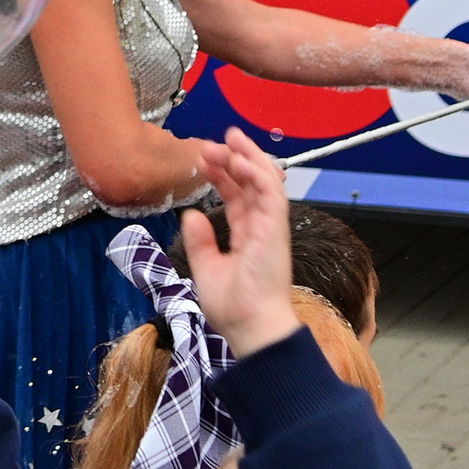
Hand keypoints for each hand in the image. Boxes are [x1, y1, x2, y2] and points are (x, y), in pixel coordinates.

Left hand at [175, 130, 299, 357]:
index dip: (222, 176)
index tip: (204, 159)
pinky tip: (239, 160)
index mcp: (247, 237)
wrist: (251, 328)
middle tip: (212, 142)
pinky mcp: (277, 228)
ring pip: (264, 180)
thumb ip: (200, 241)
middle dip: (233, 159)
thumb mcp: (206, 269)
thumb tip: (192, 214)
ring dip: (246, 157)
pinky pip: (270, 192)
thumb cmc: (233, 307)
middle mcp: (261, 228)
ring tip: (227, 139)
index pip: (237, 197)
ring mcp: (271, 226)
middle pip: (250, 184)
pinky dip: (257, 173)